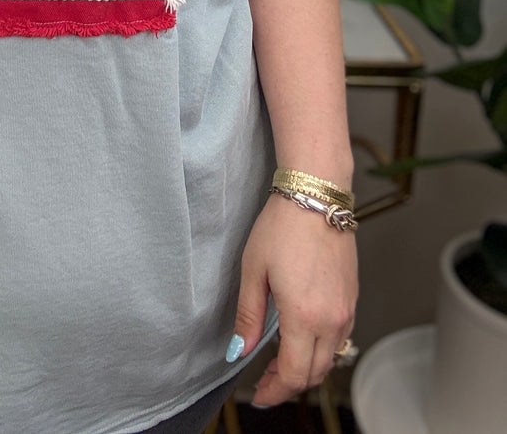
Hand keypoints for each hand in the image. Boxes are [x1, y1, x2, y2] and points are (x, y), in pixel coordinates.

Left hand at [227, 193, 356, 405]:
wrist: (316, 196)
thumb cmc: (282, 226)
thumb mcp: (253, 270)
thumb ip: (248, 315)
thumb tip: (239, 350)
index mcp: (304, 316)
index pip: (293, 374)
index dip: (275, 390)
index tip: (260, 394)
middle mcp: (331, 319)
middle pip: (315, 373)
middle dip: (289, 384)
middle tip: (265, 381)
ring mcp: (346, 310)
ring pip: (330, 359)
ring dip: (307, 369)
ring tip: (281, 363)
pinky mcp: (352, 299)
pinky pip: (340, 338)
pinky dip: (322, 350)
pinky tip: (302, 340)